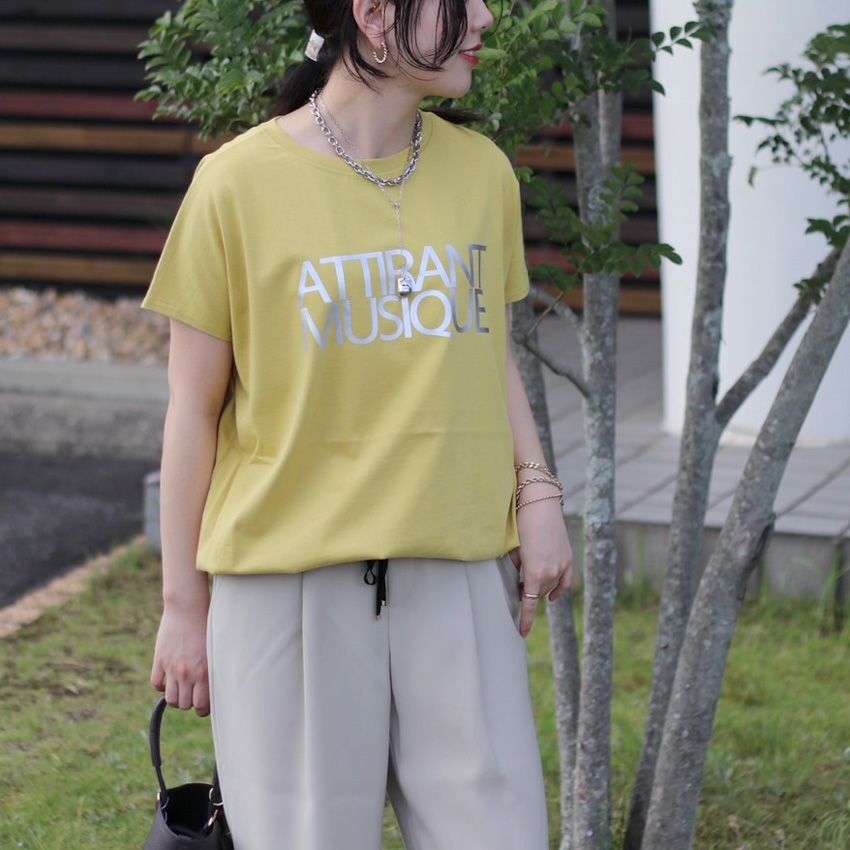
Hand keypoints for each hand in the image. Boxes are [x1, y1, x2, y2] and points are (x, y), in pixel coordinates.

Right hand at [150, 598, 210, 716]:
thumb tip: (212, 690)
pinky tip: (168, 676)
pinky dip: (161, 684)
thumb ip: (212, 671)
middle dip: (188, 701)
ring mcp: (172, 667)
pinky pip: (156, 684)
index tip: (202, 702)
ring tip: (180, 686)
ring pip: (170, 698)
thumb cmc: (207, 625)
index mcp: (205, 672)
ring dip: (175, 695)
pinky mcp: (159, 660)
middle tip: (191, 691)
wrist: (188, 607)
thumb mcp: (215, 650)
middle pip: (184, 704)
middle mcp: (188, 673)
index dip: (201, 708)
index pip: (201, 707)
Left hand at [511, 497, 573, 637]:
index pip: (530, 604)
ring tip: (527, 581)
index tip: (522, 633)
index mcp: (535, 573)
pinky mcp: (568, 557)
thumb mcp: (513, 550)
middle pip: (539, 594)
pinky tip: (552, 596)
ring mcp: (562, 565)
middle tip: (517, 590)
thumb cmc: (521, 523)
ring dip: (540, 588)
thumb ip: (515, 569)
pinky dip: (559, 590)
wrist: (540, 502)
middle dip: (528, 595)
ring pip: (551, 587)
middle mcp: (551, 572)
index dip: (526, 620)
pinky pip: (566, 581)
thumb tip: (516, 582)